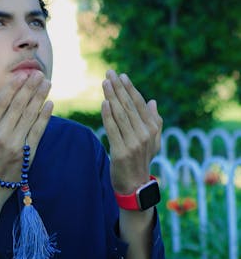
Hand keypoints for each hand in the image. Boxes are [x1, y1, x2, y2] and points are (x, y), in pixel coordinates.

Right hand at [0, 70, 52, 197]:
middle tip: (38, 73)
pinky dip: (45, 117)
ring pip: (30, 115)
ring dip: (40, 97)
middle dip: (30, 86)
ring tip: (47, 82)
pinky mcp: (27, 154)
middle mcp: (0, 135)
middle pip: (18, 105)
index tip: (22, 74)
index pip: (1, 102)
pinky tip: (50, 104)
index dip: (13, 86)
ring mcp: (15, 145)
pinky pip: (38, 131)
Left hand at [101, 69, 162, 193]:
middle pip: (129, 106)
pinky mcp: (121, 151)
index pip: (139, 104)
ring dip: (112, 97)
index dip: (130, 89)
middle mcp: (145, 134)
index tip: (122, 75)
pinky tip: (104, 103)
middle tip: (109, 73)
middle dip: (119, 88)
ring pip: (120, 115)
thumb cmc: (140, 161)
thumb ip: (154, 121)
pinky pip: (113, 130)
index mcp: (152, 129)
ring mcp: (134, 143)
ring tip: (105, 83)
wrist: (135, 185)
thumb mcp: (152, 141)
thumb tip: (152, 100)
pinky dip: (108, 115)